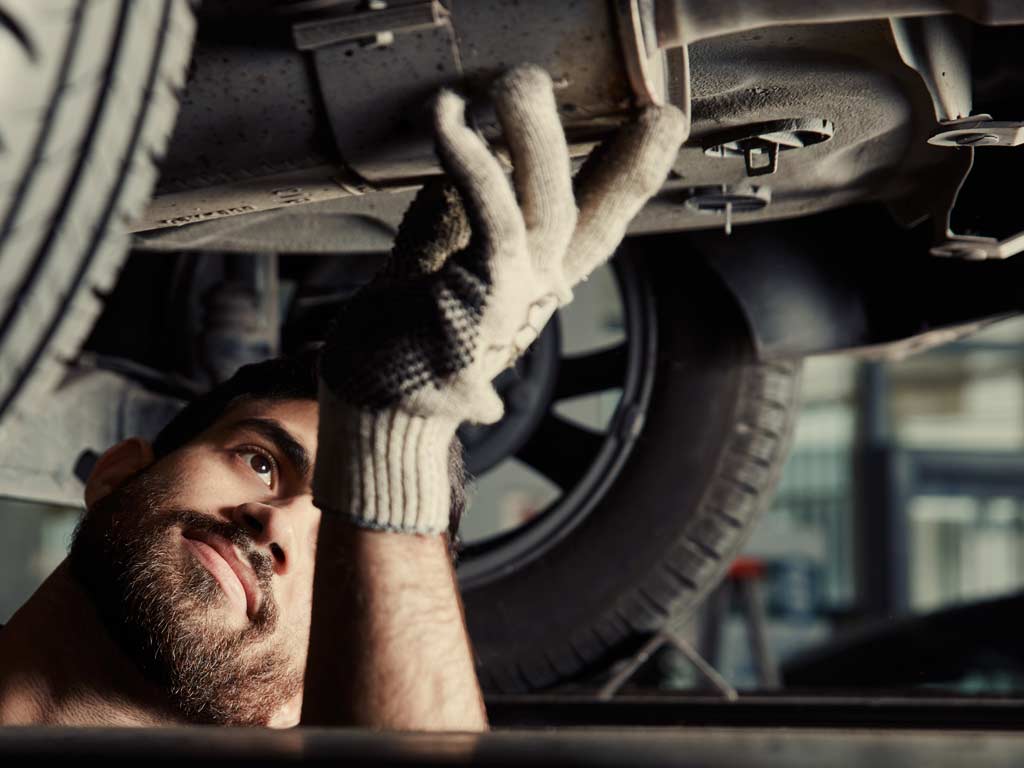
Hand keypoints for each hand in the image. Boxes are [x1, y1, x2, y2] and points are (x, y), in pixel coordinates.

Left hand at [314, 64, 687, 532]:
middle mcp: (534, 292)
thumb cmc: (390, 351)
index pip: (588, 225)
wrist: (373, 411)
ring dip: (537, 138)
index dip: (624, 179)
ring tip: (523, 78)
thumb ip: (438, 231)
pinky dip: (474, 164)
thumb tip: (442, 186)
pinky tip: (451, 118)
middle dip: (628, 165)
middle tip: (657, 112)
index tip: (657, 129)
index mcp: (526, 285)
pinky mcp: (484, 296)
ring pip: (549, 207)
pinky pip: (492, 216)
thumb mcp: (420, 276)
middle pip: (593, 220)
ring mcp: (515, 296)